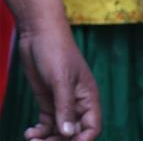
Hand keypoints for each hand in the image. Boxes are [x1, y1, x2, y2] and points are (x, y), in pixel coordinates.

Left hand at [18, 22, 100, 140]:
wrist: (38, 33)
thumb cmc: (56, 51)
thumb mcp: (61, 79)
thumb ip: (65, 107)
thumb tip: (69, 134)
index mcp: (88, 96)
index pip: (92, 126)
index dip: (82, 140)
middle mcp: (77, 102)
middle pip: (74, 133)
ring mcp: (61, 102)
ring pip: (59, 131)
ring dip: (47, 139)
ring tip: (32, 139)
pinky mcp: (47, 101)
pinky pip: (47, 125)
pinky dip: (39, 132)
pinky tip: (29, 131)